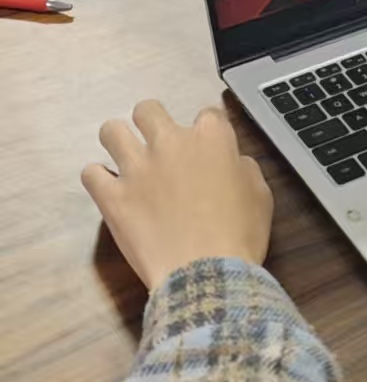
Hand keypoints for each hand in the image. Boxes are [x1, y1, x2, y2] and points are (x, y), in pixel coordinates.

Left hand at [81, 101, 272, 291]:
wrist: (206, 271)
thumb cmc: (240, 234)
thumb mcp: (260, 195)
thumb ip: (243, 169)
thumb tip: (231, 163)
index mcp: (212, 138)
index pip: (207, 114)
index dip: (209, 130)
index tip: (208, 148)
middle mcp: (170, 143)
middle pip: (148, 110)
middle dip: (152, 122)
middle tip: (158, 143)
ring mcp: (137, 168)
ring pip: (111, 131)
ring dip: (118, 141)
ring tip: (125, 158)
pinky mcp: (111, 196)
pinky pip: (90, 173)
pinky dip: (98, 178)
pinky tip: (109, 189)